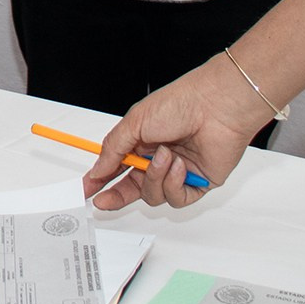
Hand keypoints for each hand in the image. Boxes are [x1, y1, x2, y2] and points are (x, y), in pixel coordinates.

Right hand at [83, 56, 264, 210]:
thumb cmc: (179, 104)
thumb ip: (113, 150)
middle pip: (133, 187)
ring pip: (154, 194)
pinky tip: (180, 165)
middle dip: (118, 195)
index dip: (101, 179)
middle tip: (104, 199)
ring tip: (165, 156)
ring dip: (155, 177)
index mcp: (142, 141)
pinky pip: (177, 198)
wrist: (216, 107)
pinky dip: (175, 183)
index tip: (87, 189)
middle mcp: (159, 158)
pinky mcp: (198, 184)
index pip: (117, 166)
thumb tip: (98, 169)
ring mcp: (178, 172)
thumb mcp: (134, 123)